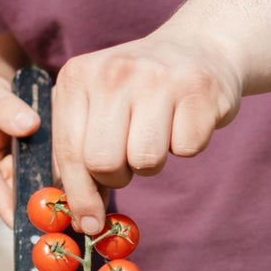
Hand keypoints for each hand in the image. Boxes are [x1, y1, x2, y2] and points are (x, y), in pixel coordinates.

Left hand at [52, 32, 242, 233]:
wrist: (201, 48)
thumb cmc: (143, 89)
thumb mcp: (99, 105)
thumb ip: (80, 152)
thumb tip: (82, 217)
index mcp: (76, 77)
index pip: (70, 152)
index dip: (80, 196)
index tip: (89, 223)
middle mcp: (113, 73)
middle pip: (105, 163)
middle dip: (119, 175)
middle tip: (130, 159)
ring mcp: (157, 79)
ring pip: (146, 161)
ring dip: (154, 161)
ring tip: (158, 133)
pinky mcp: (198, 91)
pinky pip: (187, 150)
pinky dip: (188, 145)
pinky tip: (184, 120)